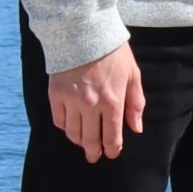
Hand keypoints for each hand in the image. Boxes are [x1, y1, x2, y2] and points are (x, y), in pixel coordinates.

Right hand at [48, 43, 143, 162]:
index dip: (112, 149)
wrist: (85, 35)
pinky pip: (59, 120)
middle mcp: (91, 105)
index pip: (112, 136)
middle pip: (90, 139)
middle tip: (94, 157)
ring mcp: (71, 101)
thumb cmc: (114, 55)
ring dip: (79, 142)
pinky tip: (71, 127)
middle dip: (93, 151)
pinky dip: (65, 127)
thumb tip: (136, 128)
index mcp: (113, 102)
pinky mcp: (55, 95)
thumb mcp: (133, 77)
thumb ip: (135, 104)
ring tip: (84, 143)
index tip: (112, 154)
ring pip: (73, 133)